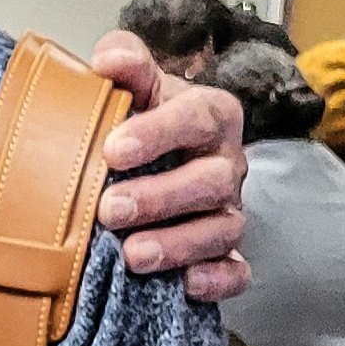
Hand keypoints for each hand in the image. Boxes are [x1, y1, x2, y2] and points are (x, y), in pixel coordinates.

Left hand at [90, 34, 248, 301]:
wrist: (151, 160)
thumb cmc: (141, 121)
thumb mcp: (135, 86)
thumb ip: (125, 63)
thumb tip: (108, 60)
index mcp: (210, 116)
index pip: (198, 116)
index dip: (159, 133)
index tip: (113, 150)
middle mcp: (226, 164)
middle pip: (212, 180)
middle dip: (161, 197)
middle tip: (109, 210)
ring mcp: (227, 211)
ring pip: (223, 229)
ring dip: (179, 243)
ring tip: (133, 255)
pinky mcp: (224, 254)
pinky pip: (236, 271)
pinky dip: (217, 279)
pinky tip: (186, 285)